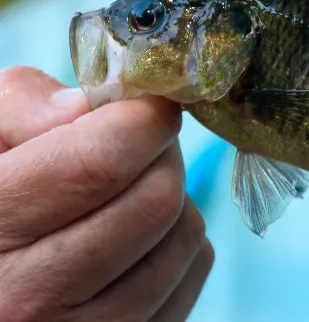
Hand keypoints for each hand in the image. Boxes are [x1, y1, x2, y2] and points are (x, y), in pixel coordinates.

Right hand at [0, 66, 213, 320]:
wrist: (0, 278)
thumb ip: (22, 109)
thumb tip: (88, 107)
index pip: (100, 163)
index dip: (143, 120)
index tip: (151, 105)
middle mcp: (33, 301)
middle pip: (157, 200)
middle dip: (162, 155)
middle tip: (141, 144)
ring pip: (187, 238)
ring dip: (175, 199)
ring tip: (132, 191)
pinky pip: (193, 273)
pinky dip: (179, 241)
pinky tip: (139, 235)